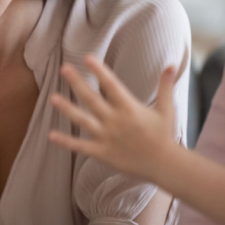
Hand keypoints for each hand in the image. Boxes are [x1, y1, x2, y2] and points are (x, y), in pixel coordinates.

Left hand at [49, 55, 178, 181]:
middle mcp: (115, 121)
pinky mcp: (102, 153)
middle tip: (64, 68)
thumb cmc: (165, 135)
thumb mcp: (167, 109)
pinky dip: (66, 142)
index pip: (111, 85)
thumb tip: (172, 65)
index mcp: (129, 108)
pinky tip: (51, 135)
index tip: (87, 57)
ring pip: (83, 120)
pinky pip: (81, 147)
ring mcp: (107, 137)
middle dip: (77, 83)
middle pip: (92, 99)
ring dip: (67, 109)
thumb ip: (166, 86)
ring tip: (52, 98)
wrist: (166, 166)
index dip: (100, 71)